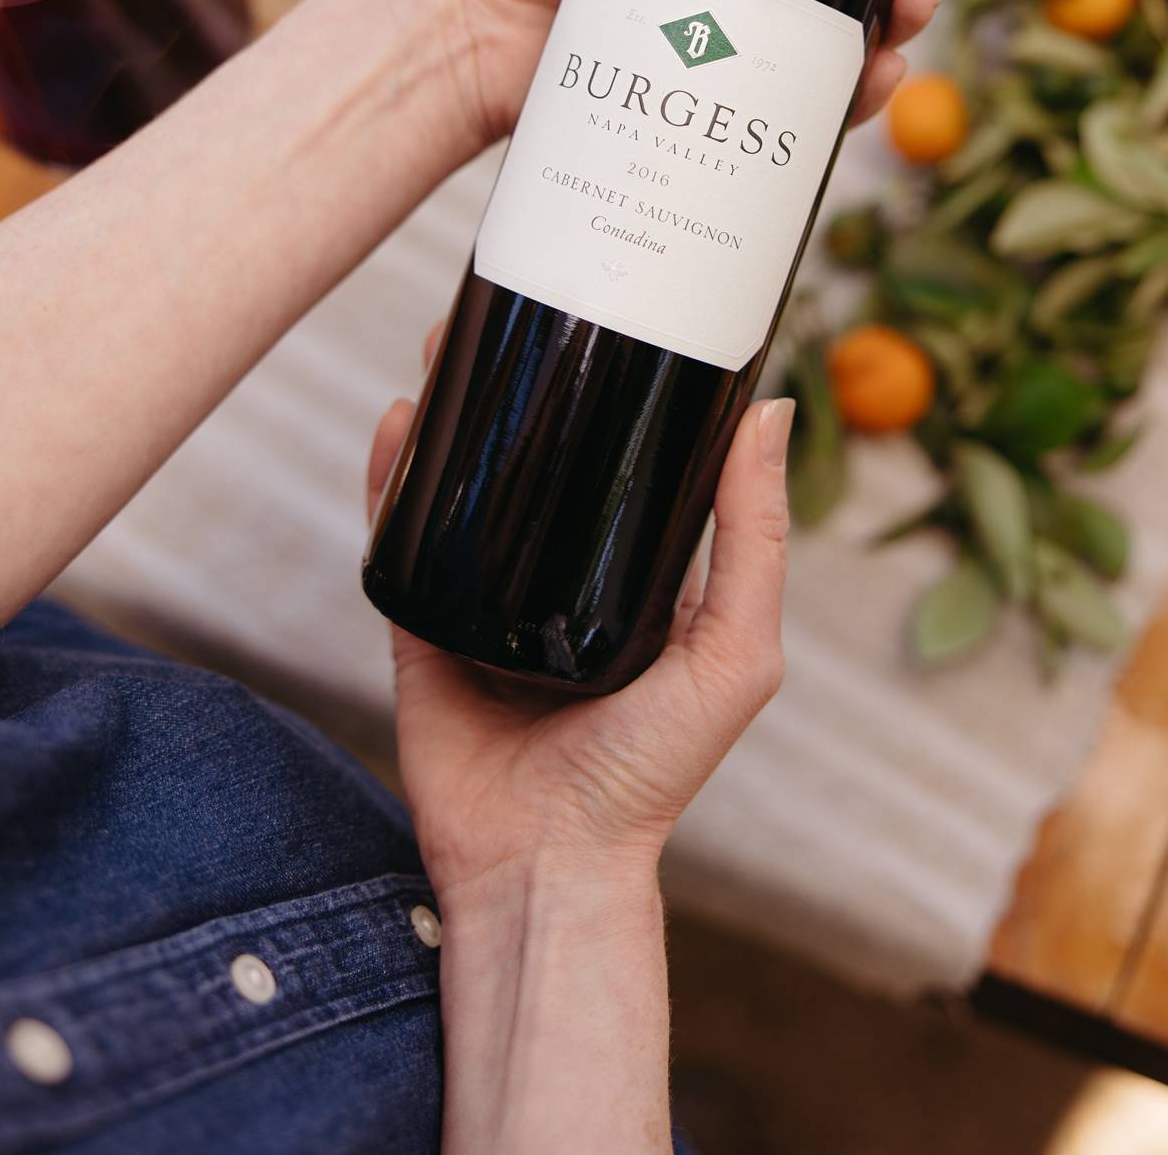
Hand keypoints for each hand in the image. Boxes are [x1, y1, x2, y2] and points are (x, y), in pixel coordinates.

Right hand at [367, 342, 796, 904]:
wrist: (544, 863)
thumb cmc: (654, 772)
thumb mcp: (736, 651)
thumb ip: (756, 538)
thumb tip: (773, 407)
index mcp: (637, 574)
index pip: (627, 458)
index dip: (616, 384)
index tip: (610, 309)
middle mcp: (561, 573)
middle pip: (537, 453)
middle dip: (524, 377)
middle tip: (514, 303)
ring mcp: (487, 593)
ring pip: (465, 480)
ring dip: (455, 407)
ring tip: (450, 338)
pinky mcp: (424, 622)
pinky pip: (403, 535)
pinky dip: (394, 475)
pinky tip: (402, 422)